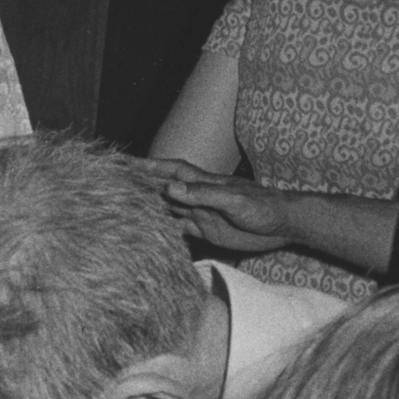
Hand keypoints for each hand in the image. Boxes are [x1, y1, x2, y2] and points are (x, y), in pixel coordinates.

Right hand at [138, 158, 294, 255]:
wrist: (284, 224)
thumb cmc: (263, 207)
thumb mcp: (233, 200)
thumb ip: (202, 195)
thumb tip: (170, 189)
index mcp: (204, 183)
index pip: (170, 171)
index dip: (148, 166)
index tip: (125, 163)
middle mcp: (198, 197)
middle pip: (164, 189)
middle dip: (141, 186)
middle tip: (114, 187)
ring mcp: (201, 213)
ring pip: (169, 209)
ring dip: (149, 209)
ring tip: (124, 211)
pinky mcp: (207, 230)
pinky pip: (180, 230)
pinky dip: (164, 230)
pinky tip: (150, 235)